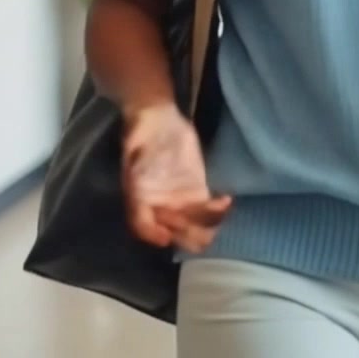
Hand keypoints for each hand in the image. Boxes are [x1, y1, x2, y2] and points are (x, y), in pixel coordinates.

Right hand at [120, 103, 230, 253]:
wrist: (159, 122)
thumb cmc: (142, 139)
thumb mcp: (133, 161)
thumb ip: (136, 180)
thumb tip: (140, 198)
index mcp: (140, 202)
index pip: (144, 228)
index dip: (154, 234)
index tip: (167, 237)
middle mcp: (160, 207)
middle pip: (174, 231)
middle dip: (188, 235)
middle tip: (202, 230)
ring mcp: (180, 201)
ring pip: (194, 225)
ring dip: (207, 224)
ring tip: (218, 212)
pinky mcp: (197, 191)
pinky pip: (208, 209)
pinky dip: (218, 210)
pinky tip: (225, 201)